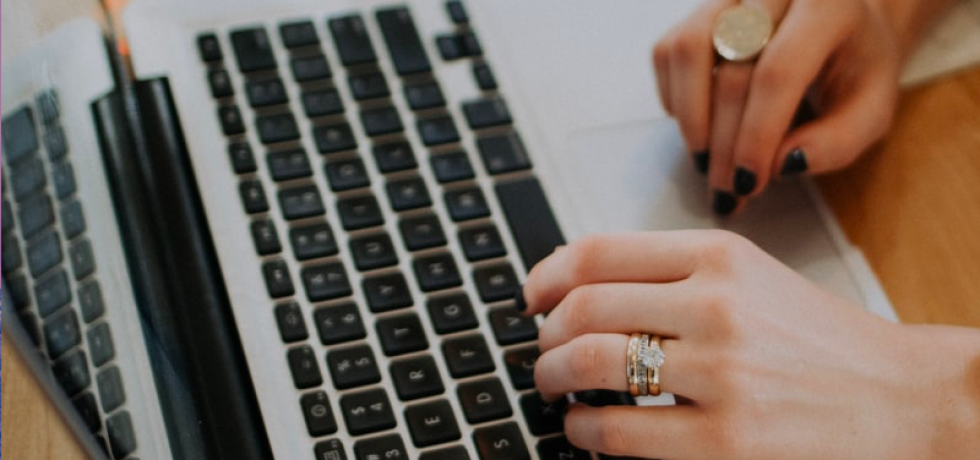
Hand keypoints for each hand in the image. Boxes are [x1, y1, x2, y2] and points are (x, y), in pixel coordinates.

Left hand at [524, 231, 979, 458]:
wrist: (904, 400)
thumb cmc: (824, 344)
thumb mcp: (754, 278)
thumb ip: (673, 273)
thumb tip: (578, 287)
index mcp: (721, 256)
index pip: (598, 251)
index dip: (547, 275)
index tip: (533, 296)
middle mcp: (717, 305)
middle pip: (583, 307)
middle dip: (544, 335)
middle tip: (541, 350)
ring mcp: (720, 374)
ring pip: (588, 365)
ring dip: (551, 378)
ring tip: (553, 387)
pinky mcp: (724, 443)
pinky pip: (616, 433)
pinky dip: (582, 431)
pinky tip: (586, 431)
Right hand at [653, 0, 901, 213]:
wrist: (842, 23)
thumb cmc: (855, 68)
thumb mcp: (871, 110)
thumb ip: (837, 142)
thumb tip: (782, 165)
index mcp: (828, 7)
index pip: (778, 72)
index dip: (756, 134)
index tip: (749, 183)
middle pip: (731, 72)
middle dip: (724, 144)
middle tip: (727, 190)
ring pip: (687, 51)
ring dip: (690, 118)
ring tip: (706, 160)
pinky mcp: (699, 10)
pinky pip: (668, 52)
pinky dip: (675, 98)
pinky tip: (700, 125)